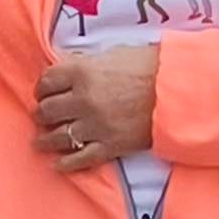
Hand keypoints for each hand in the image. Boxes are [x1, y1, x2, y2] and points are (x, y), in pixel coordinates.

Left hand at [33, 45, 159, 171]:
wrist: (178, 90)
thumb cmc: (149, 66)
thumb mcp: (113, 54)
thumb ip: (86, 64)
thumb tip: (70, 70)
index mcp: (81, 72)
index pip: (46, 82)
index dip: (41, 88)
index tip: (43, 92)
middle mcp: (83, 100)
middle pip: (47, 111)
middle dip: (42, 114)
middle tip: (42, 116)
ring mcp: (95, 125)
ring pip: (58, 137)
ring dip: (45, 140)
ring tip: (40, 142)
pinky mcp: (110, 146)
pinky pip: (80, 159)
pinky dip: (65, 163)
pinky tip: (57, 164)